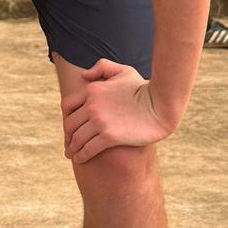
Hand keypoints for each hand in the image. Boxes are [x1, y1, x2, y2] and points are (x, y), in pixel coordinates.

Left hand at [61, 59, 175, 163]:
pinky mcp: (109, 137)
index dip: (66, 118)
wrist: (161, 105)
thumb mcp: (123, 71)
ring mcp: (100, 122)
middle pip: (70, 124)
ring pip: (77, 138)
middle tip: (69, 145)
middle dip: (68, 136)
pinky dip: (81, 156)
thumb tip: (83, 75)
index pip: (67, 106)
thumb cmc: (144, 88)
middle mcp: (92, 106)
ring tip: (73, 155)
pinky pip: (88, 149)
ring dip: (72, 148)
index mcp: (92, 90)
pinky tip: (80, 160)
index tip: (69, 128)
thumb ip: (102, 67)